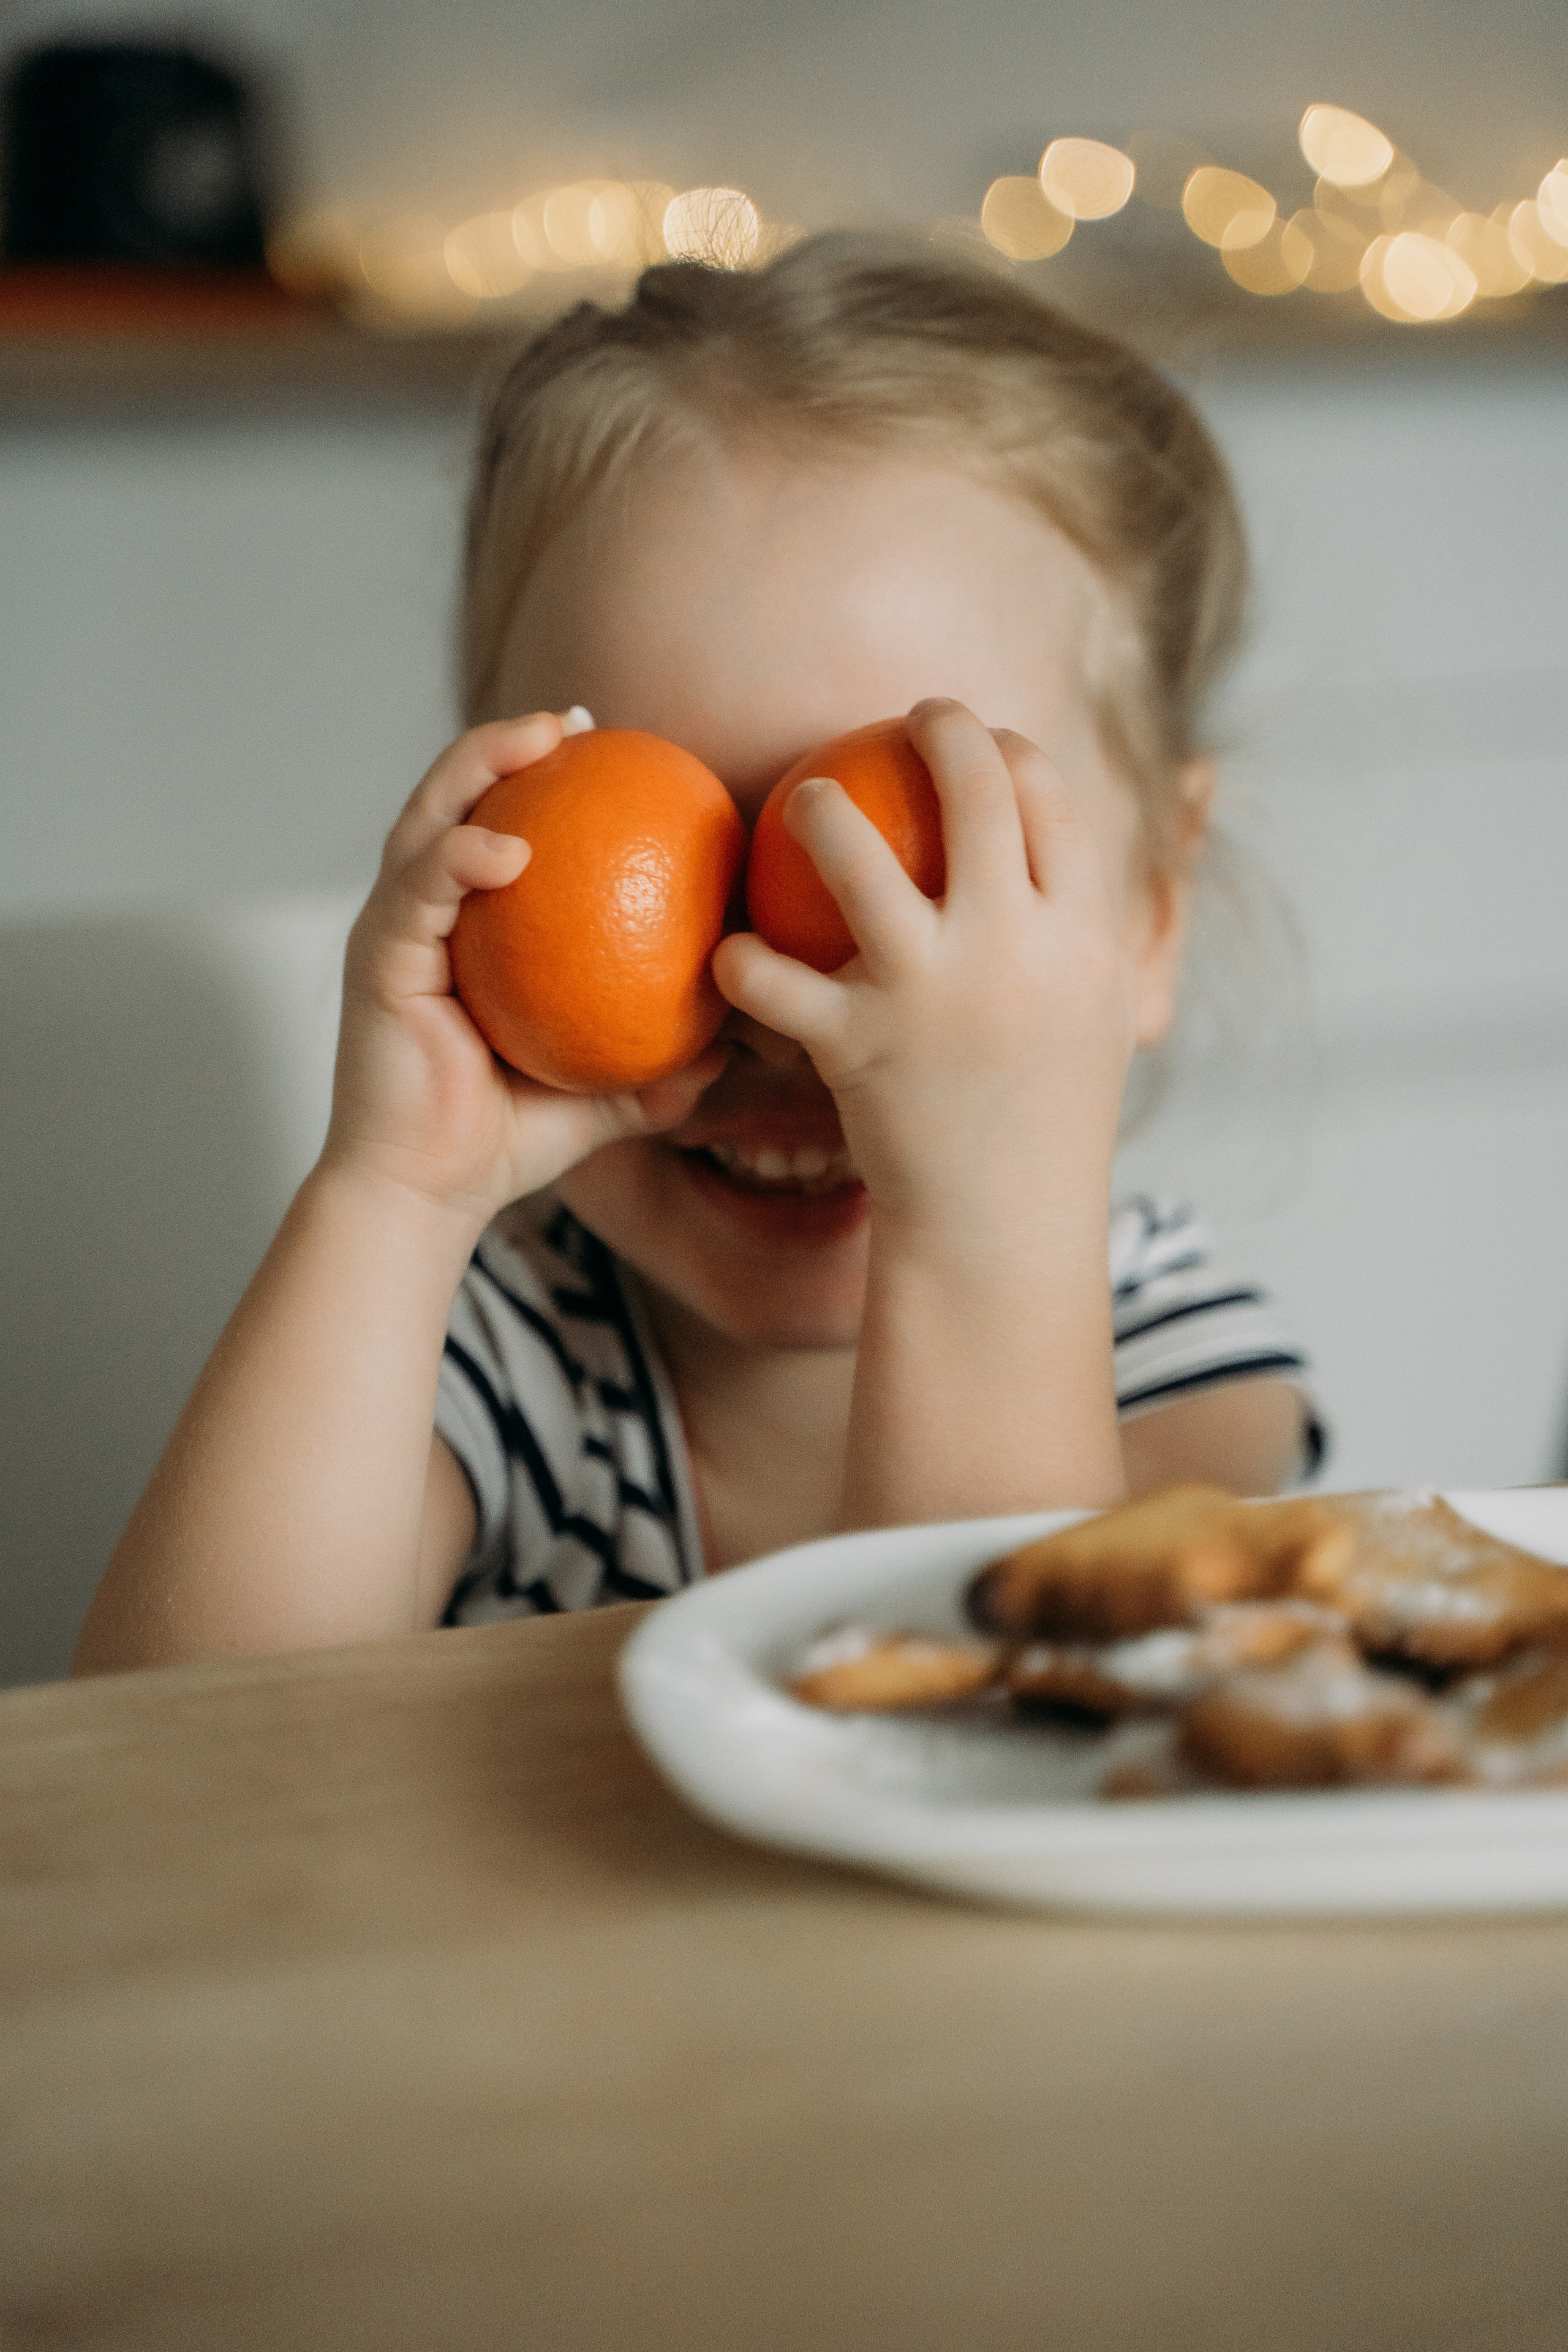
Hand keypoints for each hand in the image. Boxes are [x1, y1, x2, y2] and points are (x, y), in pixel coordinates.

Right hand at [323, 712, 723, 1231]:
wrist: (429, 1195)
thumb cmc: (506, 1142)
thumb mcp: (603, 1095)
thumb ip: (659, 1064)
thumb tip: (738, 1042)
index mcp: (464, 931)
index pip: (498, 828)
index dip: (543, 780)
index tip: (609, 749)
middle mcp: (422, 917)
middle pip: (455, 799)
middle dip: (507, 743)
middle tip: (575, 721)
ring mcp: (394, 932)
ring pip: (427, 820)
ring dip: (478, 767)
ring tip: (539, 740)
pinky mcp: (377, 960)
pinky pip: (419, 890)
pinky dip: (460, 858)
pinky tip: (507, 846)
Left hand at [713, 699, 1138, 1245]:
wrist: (1005, 1230)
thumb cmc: (1046, 1122)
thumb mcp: (1096, 1020)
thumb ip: (1081, 938)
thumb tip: (1071, 871)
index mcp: (1081, 939)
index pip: (1051, 802)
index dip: (1015, 750)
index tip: (988, 738)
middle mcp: (1013, 949)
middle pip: (977, 789)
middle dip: (943, 727)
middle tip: (911, 716)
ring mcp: (932, 992)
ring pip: (855, 856)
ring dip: (821, 810)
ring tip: (807, 797)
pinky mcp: (857, 1045)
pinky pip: (776, 982)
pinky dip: (745, 963)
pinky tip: (731, 953)